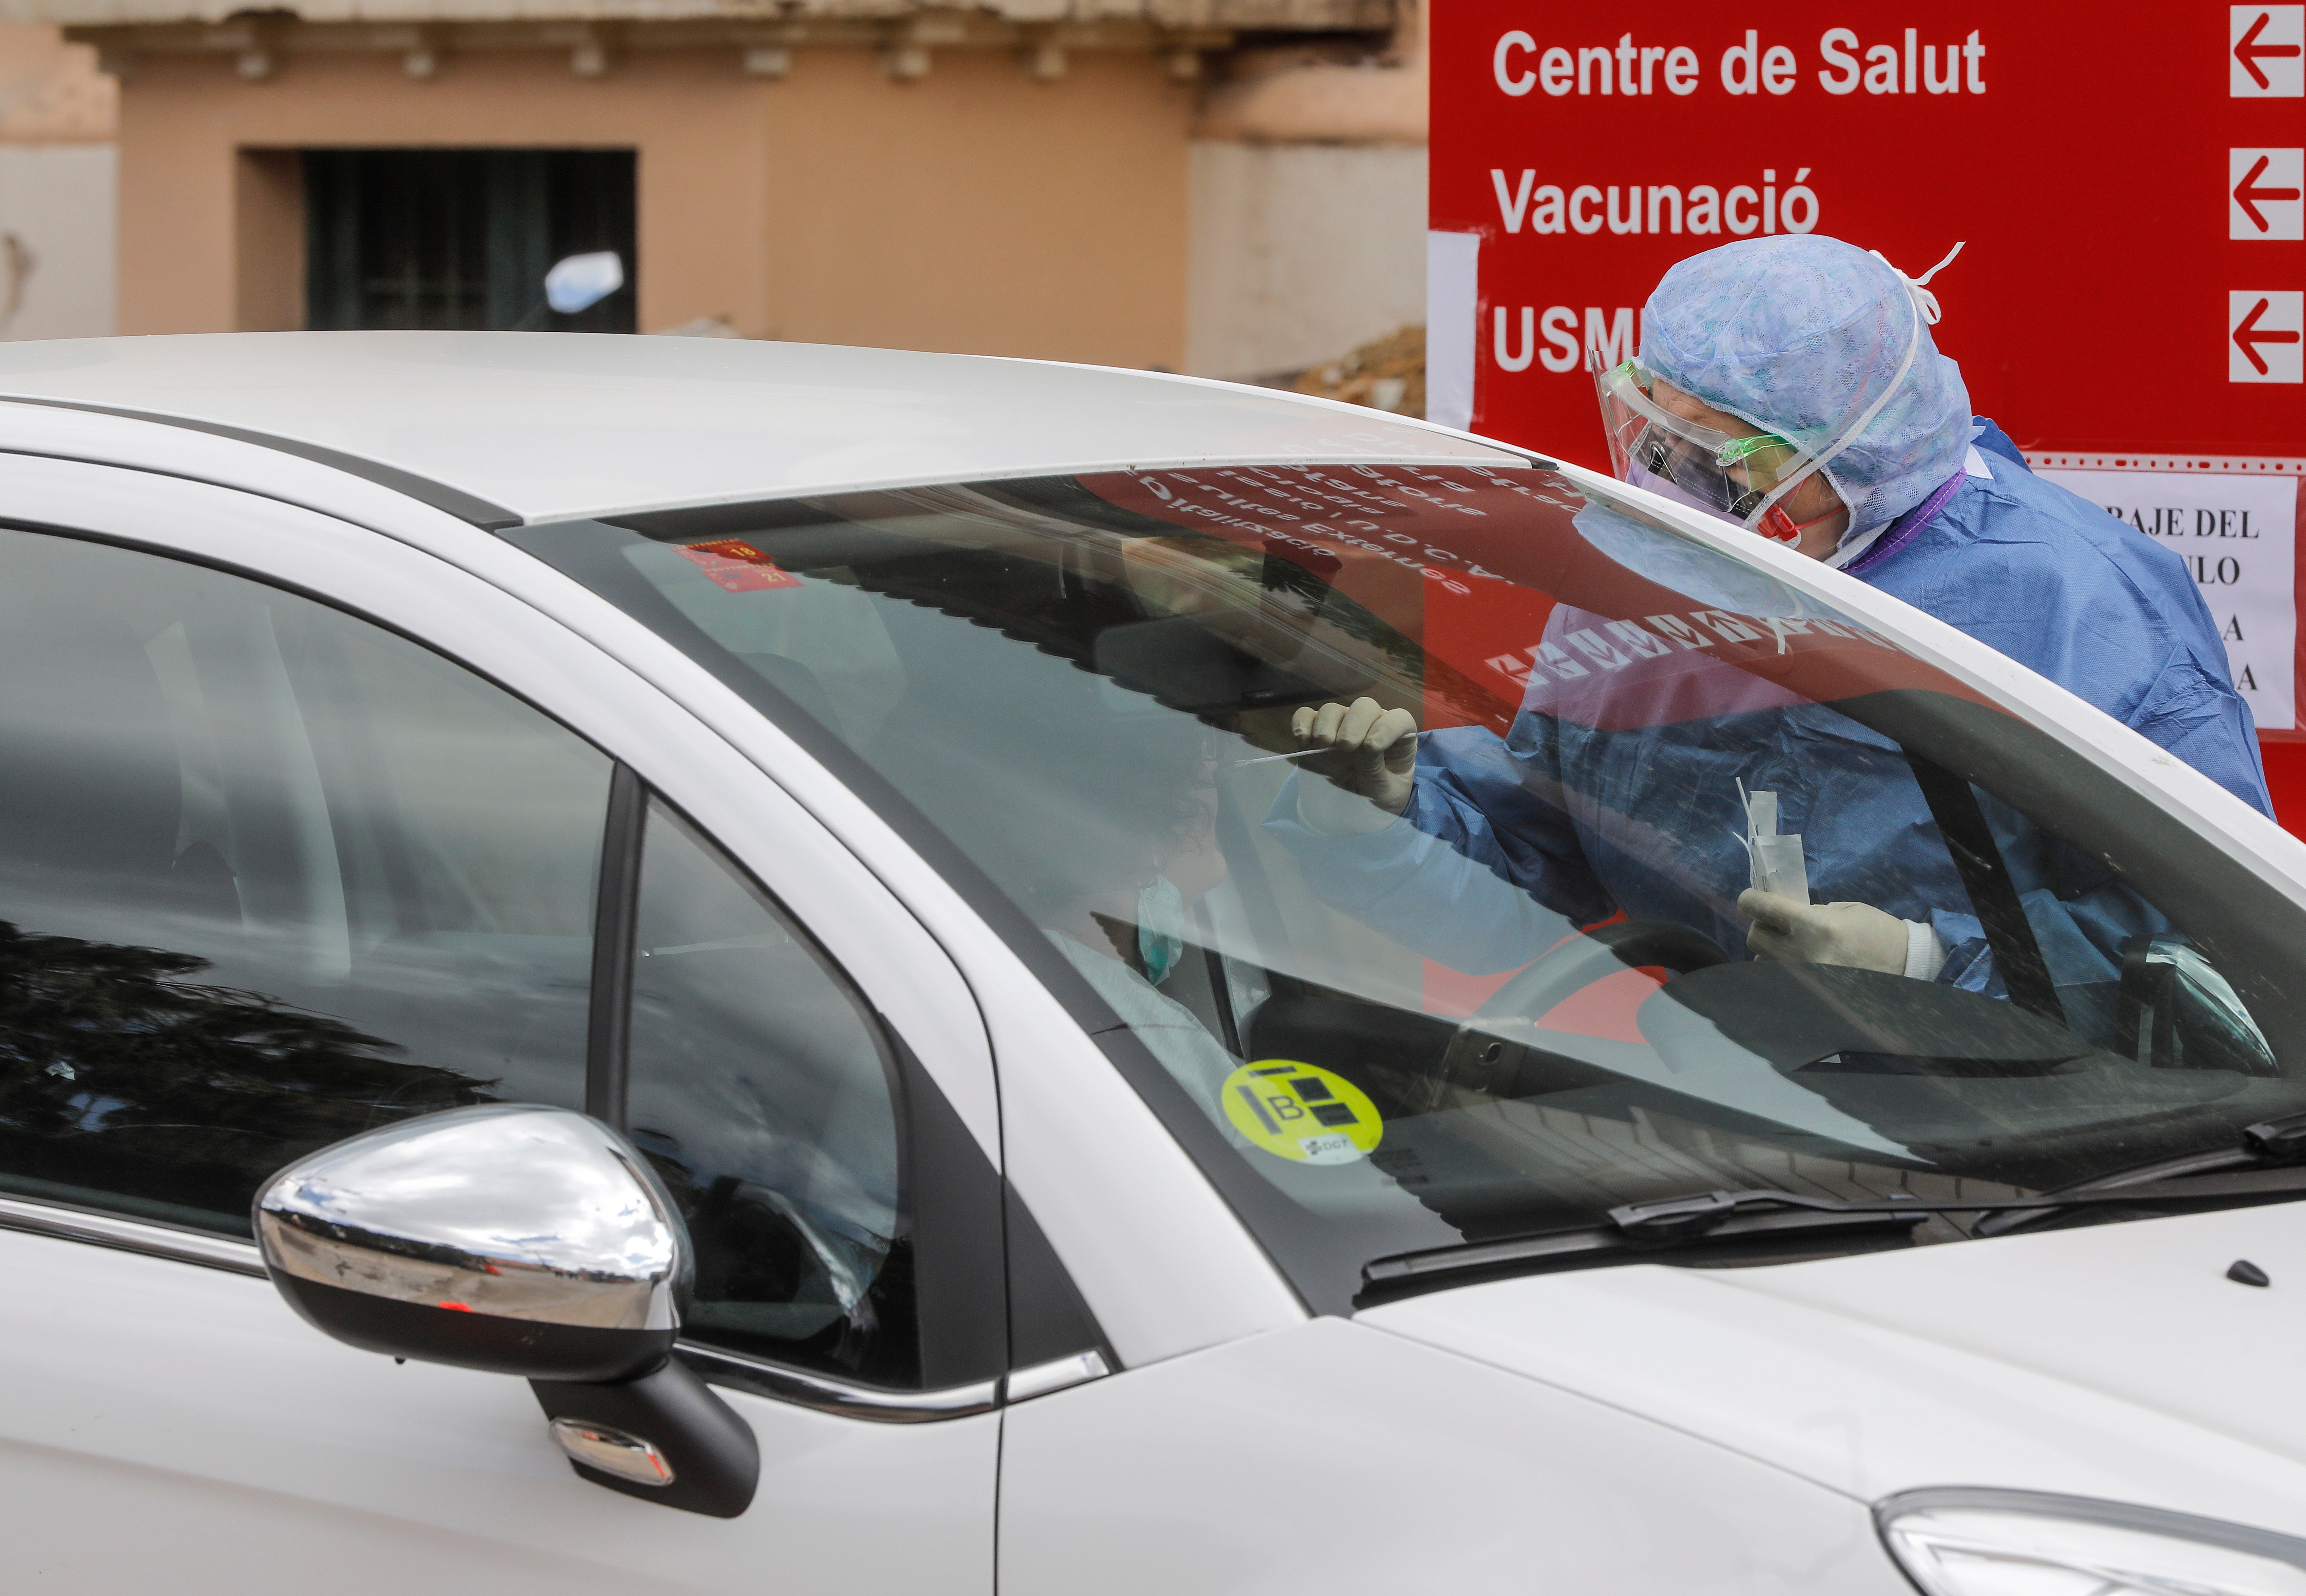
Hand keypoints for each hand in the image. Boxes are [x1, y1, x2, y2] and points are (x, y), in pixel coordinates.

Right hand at [1291, 698, 1417, 816]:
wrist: (1348, 818)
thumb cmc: (1375, 803)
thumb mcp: (1383, 792)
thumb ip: (1375, 768)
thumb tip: (1362, 745)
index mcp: (1397, 740)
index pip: (1398, 720)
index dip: (1387, 727)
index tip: (1372, 747)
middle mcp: (1370, 726)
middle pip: (1364, 707)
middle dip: (1355, 723)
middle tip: (1346, 746)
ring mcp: (1341, 728)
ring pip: (1333, 710)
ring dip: (1327, 722)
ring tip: (1323, 743)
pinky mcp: (1316, 734)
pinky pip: (1306, 716)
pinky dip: (1302, 722)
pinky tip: (1302, 738)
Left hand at [1739, 889, 1907, 973]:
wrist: (1906, 968)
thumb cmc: (1878, 933)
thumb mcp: (1845, 911)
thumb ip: (1808, 911)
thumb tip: (1781, 914)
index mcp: (1815, 927)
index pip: (1763, 909)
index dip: (1750, 900)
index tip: (1750, 899)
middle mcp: (1803, 956)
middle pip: (1755, 938)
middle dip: (1762, 926)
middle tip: (1778, 923)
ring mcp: (1802, 979)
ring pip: (1763, 961)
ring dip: (1771, 951)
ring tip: (1794, 946)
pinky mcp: (1805, 994)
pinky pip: (1776, 978)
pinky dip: (1781, 968)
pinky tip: (1800, 963)